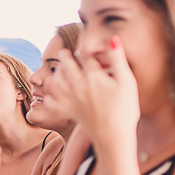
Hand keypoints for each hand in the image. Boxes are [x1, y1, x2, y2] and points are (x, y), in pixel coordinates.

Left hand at [55, 35, 138, 150]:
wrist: (114, 136)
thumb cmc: (125, 109)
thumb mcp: (127, 81)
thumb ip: (118, 59)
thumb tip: (113, 38)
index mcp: (94, 77)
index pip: (85, 58)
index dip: (83, 51)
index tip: (81, 48)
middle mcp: (79, 86)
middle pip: (68, 68)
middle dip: (65, 58)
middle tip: (63, 53)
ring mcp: (72, 100)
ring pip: (57, 83)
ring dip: (56, 75)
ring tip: (57, 70)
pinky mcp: (70, 113)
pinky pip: (53, 104)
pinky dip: (48, 99)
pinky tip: (47, 96)